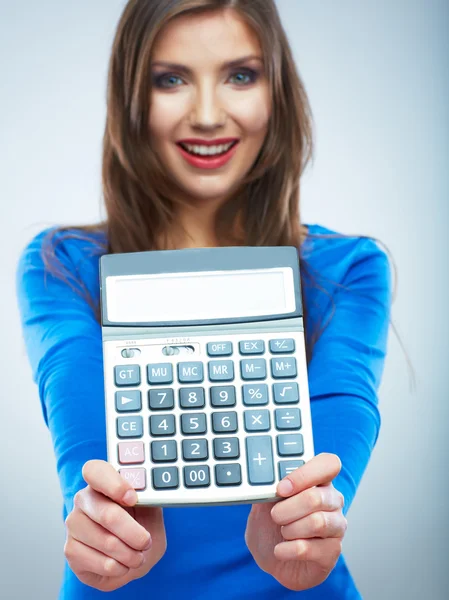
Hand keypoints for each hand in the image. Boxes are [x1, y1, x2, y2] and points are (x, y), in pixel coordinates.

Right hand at [64, 460, 166, 591]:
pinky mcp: (71, 550)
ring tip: (138, 556)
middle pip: (108, 515)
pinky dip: (120, 568)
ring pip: (107, 542)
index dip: (114, 485)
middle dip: (134, 533)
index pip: (95, 471)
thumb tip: (147, 494)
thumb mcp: (151, 509)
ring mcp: (74, 523)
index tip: (133, 499)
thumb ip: (148, 498)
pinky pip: (101, 563)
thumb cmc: (141, 527)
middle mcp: (83, 499)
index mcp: (102, 481)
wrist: (134, 558)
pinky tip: (122, 564)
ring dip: (130, 555)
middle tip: (146, 542)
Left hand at [245, 453, 346, 590]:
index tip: (281, 488)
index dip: (305, 474)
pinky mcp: (332, 551)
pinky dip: (288, 549)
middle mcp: (332, 500)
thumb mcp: (263, 502)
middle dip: (287, 508)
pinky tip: (281, 549)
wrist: (270, 557)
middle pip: (316, 497)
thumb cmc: (270, 525)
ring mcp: (336, 526)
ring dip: (290, 529)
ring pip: (317, 523)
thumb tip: (267, 479)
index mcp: (318, 480)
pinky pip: (310, 548)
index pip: (328, 464)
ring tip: (282, 532)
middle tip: (274, 515)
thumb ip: (268, 488)